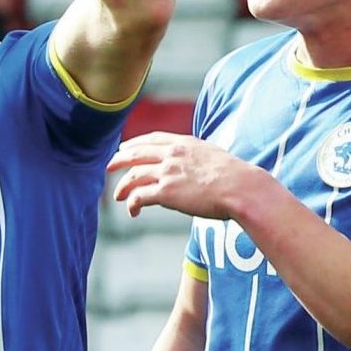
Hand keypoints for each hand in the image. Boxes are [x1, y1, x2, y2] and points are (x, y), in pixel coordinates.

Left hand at [108, 132, 275, 220]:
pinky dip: (132, 203)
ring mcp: (167, 172)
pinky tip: (132, 211)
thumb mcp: (212, 155)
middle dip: (119, 160)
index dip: (135, 143)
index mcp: (184, 143)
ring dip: (122, 187)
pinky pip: (139, 196)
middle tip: (109, 166)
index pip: (152, 139)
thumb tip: (192, 165)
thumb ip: (196, 156)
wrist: (241, 188)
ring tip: (118, 195)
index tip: (125, 147)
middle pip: (135, 154)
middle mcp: (172, 155)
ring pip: (134, 176)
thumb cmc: (235, 177)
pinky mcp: (166, 192)